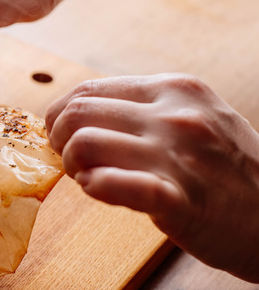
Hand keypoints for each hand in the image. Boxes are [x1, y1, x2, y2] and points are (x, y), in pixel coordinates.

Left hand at [46, 74, 258, 282]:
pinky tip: (104, 193)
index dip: (61, 116)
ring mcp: (178, 155)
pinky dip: (95, 188)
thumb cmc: (229, 173)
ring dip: (74, 166)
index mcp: (175, 89)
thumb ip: (142, 112)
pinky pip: (110, 184)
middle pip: (77, 112)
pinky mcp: (177, 200)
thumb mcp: (195, 120)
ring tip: (91, 179)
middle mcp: (176, 115)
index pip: (86, 89)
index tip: (66, 139)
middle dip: (60, 140)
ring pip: (83, 143)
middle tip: (74, 162)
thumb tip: (76, 116)